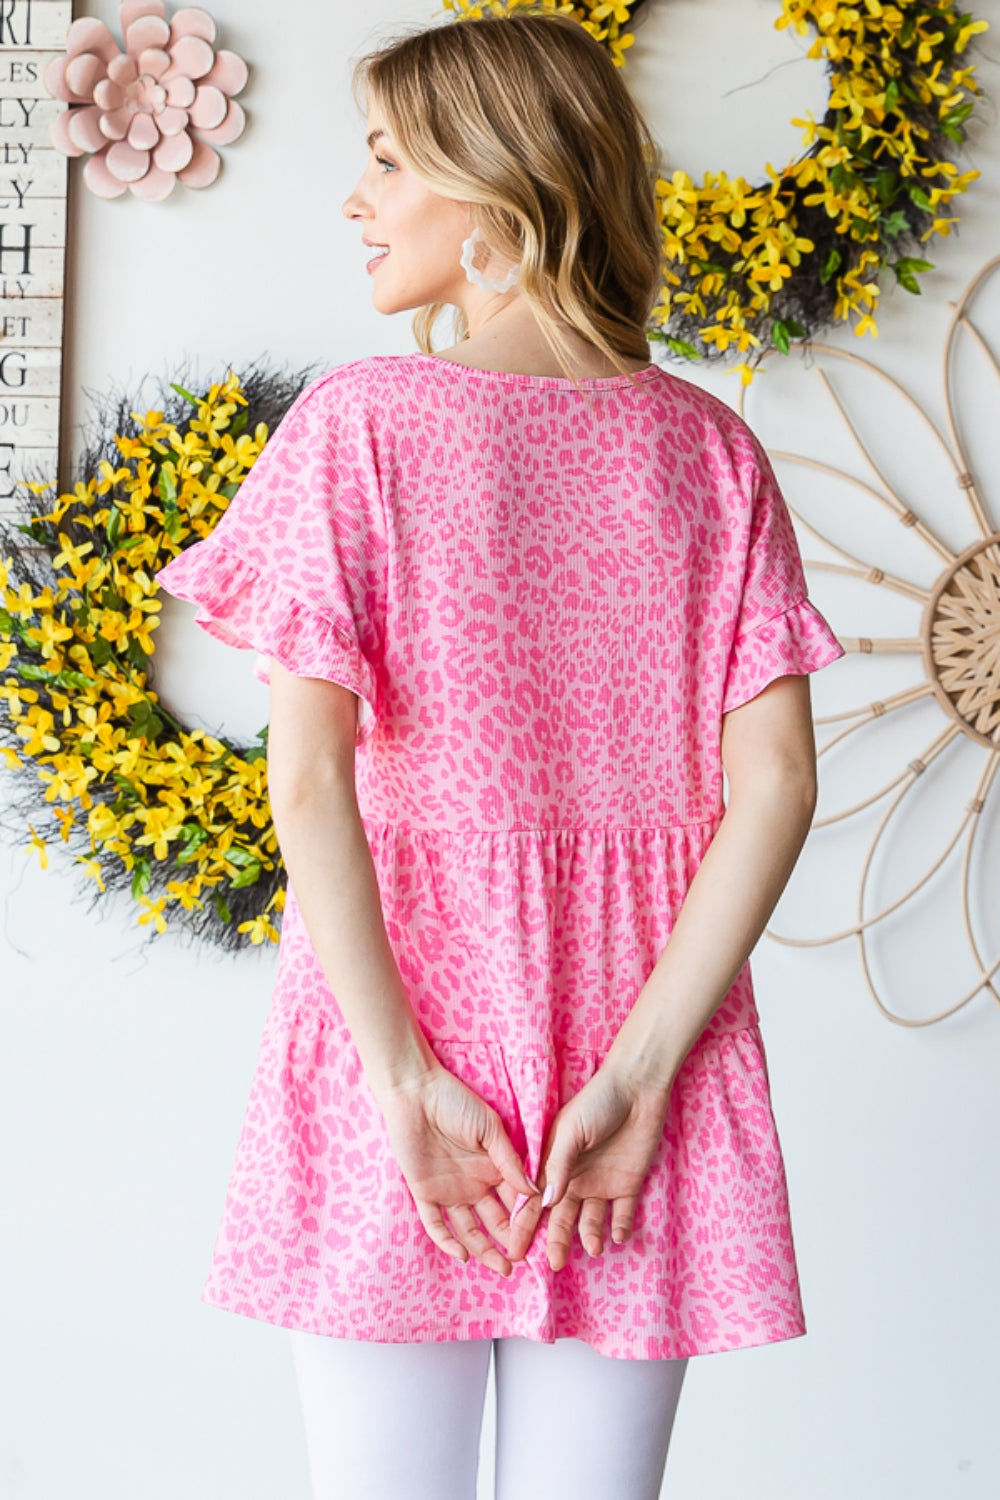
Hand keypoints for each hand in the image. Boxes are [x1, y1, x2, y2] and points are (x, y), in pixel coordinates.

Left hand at [374, 1062, 540, 1276]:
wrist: (416, 1092)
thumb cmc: (456, 1102)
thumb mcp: (490, 1129)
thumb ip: (510, 1161)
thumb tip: (536, 1192)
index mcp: (493, 1168)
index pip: (515, 1202)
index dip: (527, 1221)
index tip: (540, 1240)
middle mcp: (474, 1184)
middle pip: (495, 1222)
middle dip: (509, 1242)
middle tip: (521, 1261)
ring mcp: (449, 1191)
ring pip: (469, 1229)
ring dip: (483, 1249)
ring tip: (501, 1267)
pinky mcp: (423, 1193)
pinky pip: (435, 1224)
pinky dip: (447, 1241)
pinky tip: (462, 1254)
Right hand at [511, 1065, 671, 1271]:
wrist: (637, 1088)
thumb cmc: (597, 1102)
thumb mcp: (570, 1131)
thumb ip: (557, 1166)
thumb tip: (545, 1204)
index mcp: (554, 1165)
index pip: (534, 1202)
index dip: (523, 1227)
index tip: (515, 1252)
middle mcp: (574, 1179)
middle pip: (561, 1219)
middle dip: (557, 1242)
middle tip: (554, 1264)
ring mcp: (601, 1183)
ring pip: (590, 1221)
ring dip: (590, 1236)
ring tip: (593, 1248)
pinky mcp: (628, 1185)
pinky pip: (622, 1213)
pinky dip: (620, 1227)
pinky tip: (617, 1235)